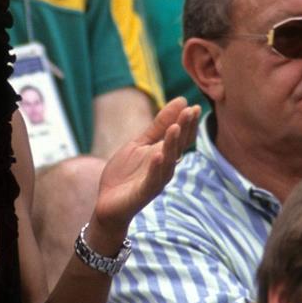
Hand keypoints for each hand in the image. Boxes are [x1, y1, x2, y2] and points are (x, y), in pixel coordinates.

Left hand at [91, 97, 200, 233]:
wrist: (107, 201)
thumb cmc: (126, 173)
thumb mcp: (140, 143)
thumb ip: (158, 126)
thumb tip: (181, 101)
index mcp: (165, 155)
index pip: (181, 138)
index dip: (188, 123)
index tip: (194, 106)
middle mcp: (165, 168)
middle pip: (178, 147)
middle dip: (184, 129)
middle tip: (190, 111)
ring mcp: (155, 181)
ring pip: (168, 162)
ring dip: (172, 145)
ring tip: (175, 127)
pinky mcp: (143, 193)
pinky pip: (152, 180)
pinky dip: (156, 168)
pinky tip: (158, 155)